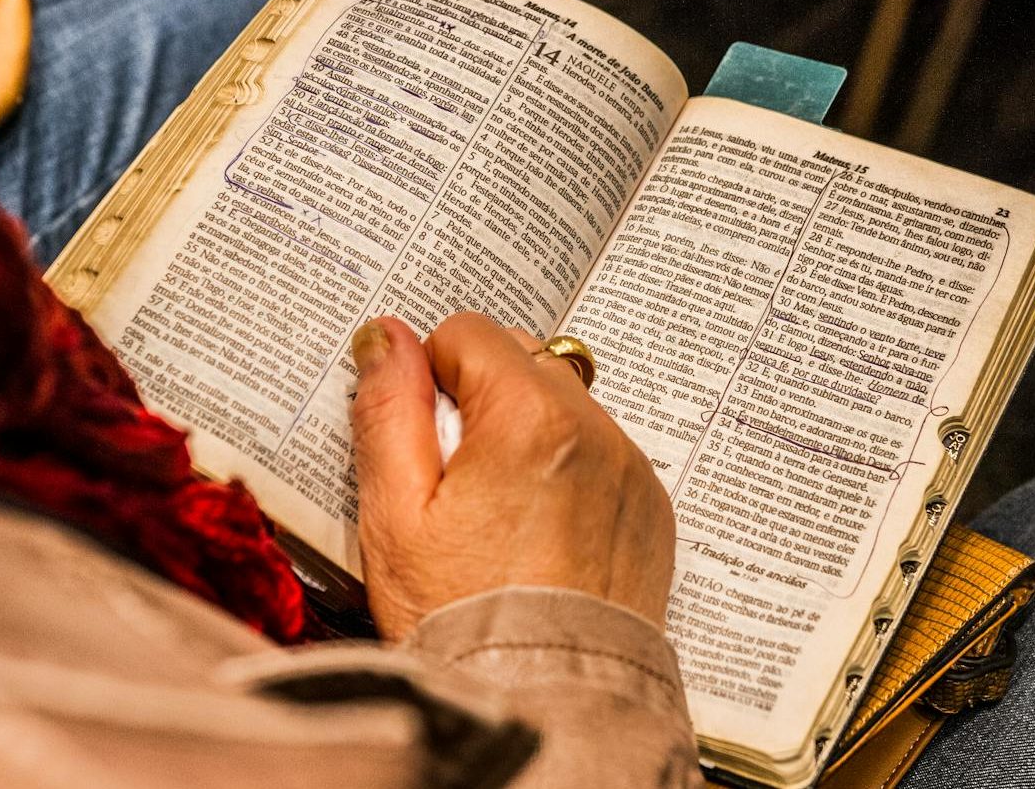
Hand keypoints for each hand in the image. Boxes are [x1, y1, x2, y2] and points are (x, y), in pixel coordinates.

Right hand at [350, 312, 674, 639]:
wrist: (543, 701)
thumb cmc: (459, 616)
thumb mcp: (395, 511)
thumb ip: (390, 408)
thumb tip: (385, 335)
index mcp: (529, 417)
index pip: (469, 332)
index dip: (431, 377)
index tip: (422, 439)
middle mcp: (595, 430)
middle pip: (522, 360)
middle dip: (481, 398)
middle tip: (454, 479)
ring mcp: (630, 470)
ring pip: (563, 406)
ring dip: (527, 433)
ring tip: (496, 514)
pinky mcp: (649, 509)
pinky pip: (601, 455)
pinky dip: (567, 472)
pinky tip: (537, 533)